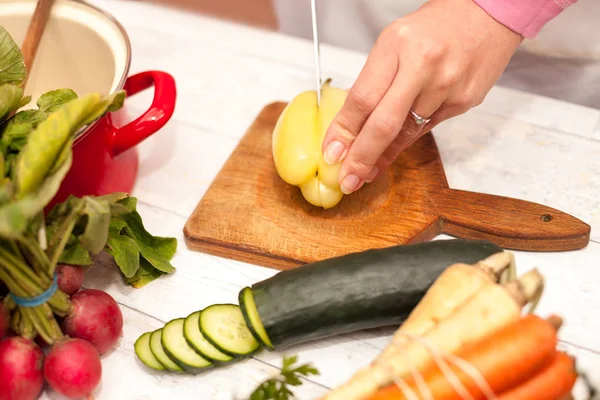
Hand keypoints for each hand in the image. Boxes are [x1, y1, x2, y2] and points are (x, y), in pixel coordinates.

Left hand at [321, 0, 522, 193]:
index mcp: (398, 45)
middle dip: (361, 157)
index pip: (363, 99)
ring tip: (365, 172)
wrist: (488, 14)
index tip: (331, 152)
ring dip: (382, 157)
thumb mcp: (393, 42)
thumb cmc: (435, 26)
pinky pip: (426, 129)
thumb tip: (351, 124)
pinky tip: (390, 154)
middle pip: (384, 124)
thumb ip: (373, 81)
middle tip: (347, 179)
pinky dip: (405, 143)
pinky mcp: (463, 103)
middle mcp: (423, 67)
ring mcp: (447, 87)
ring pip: (406, 133)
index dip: (344, 131)